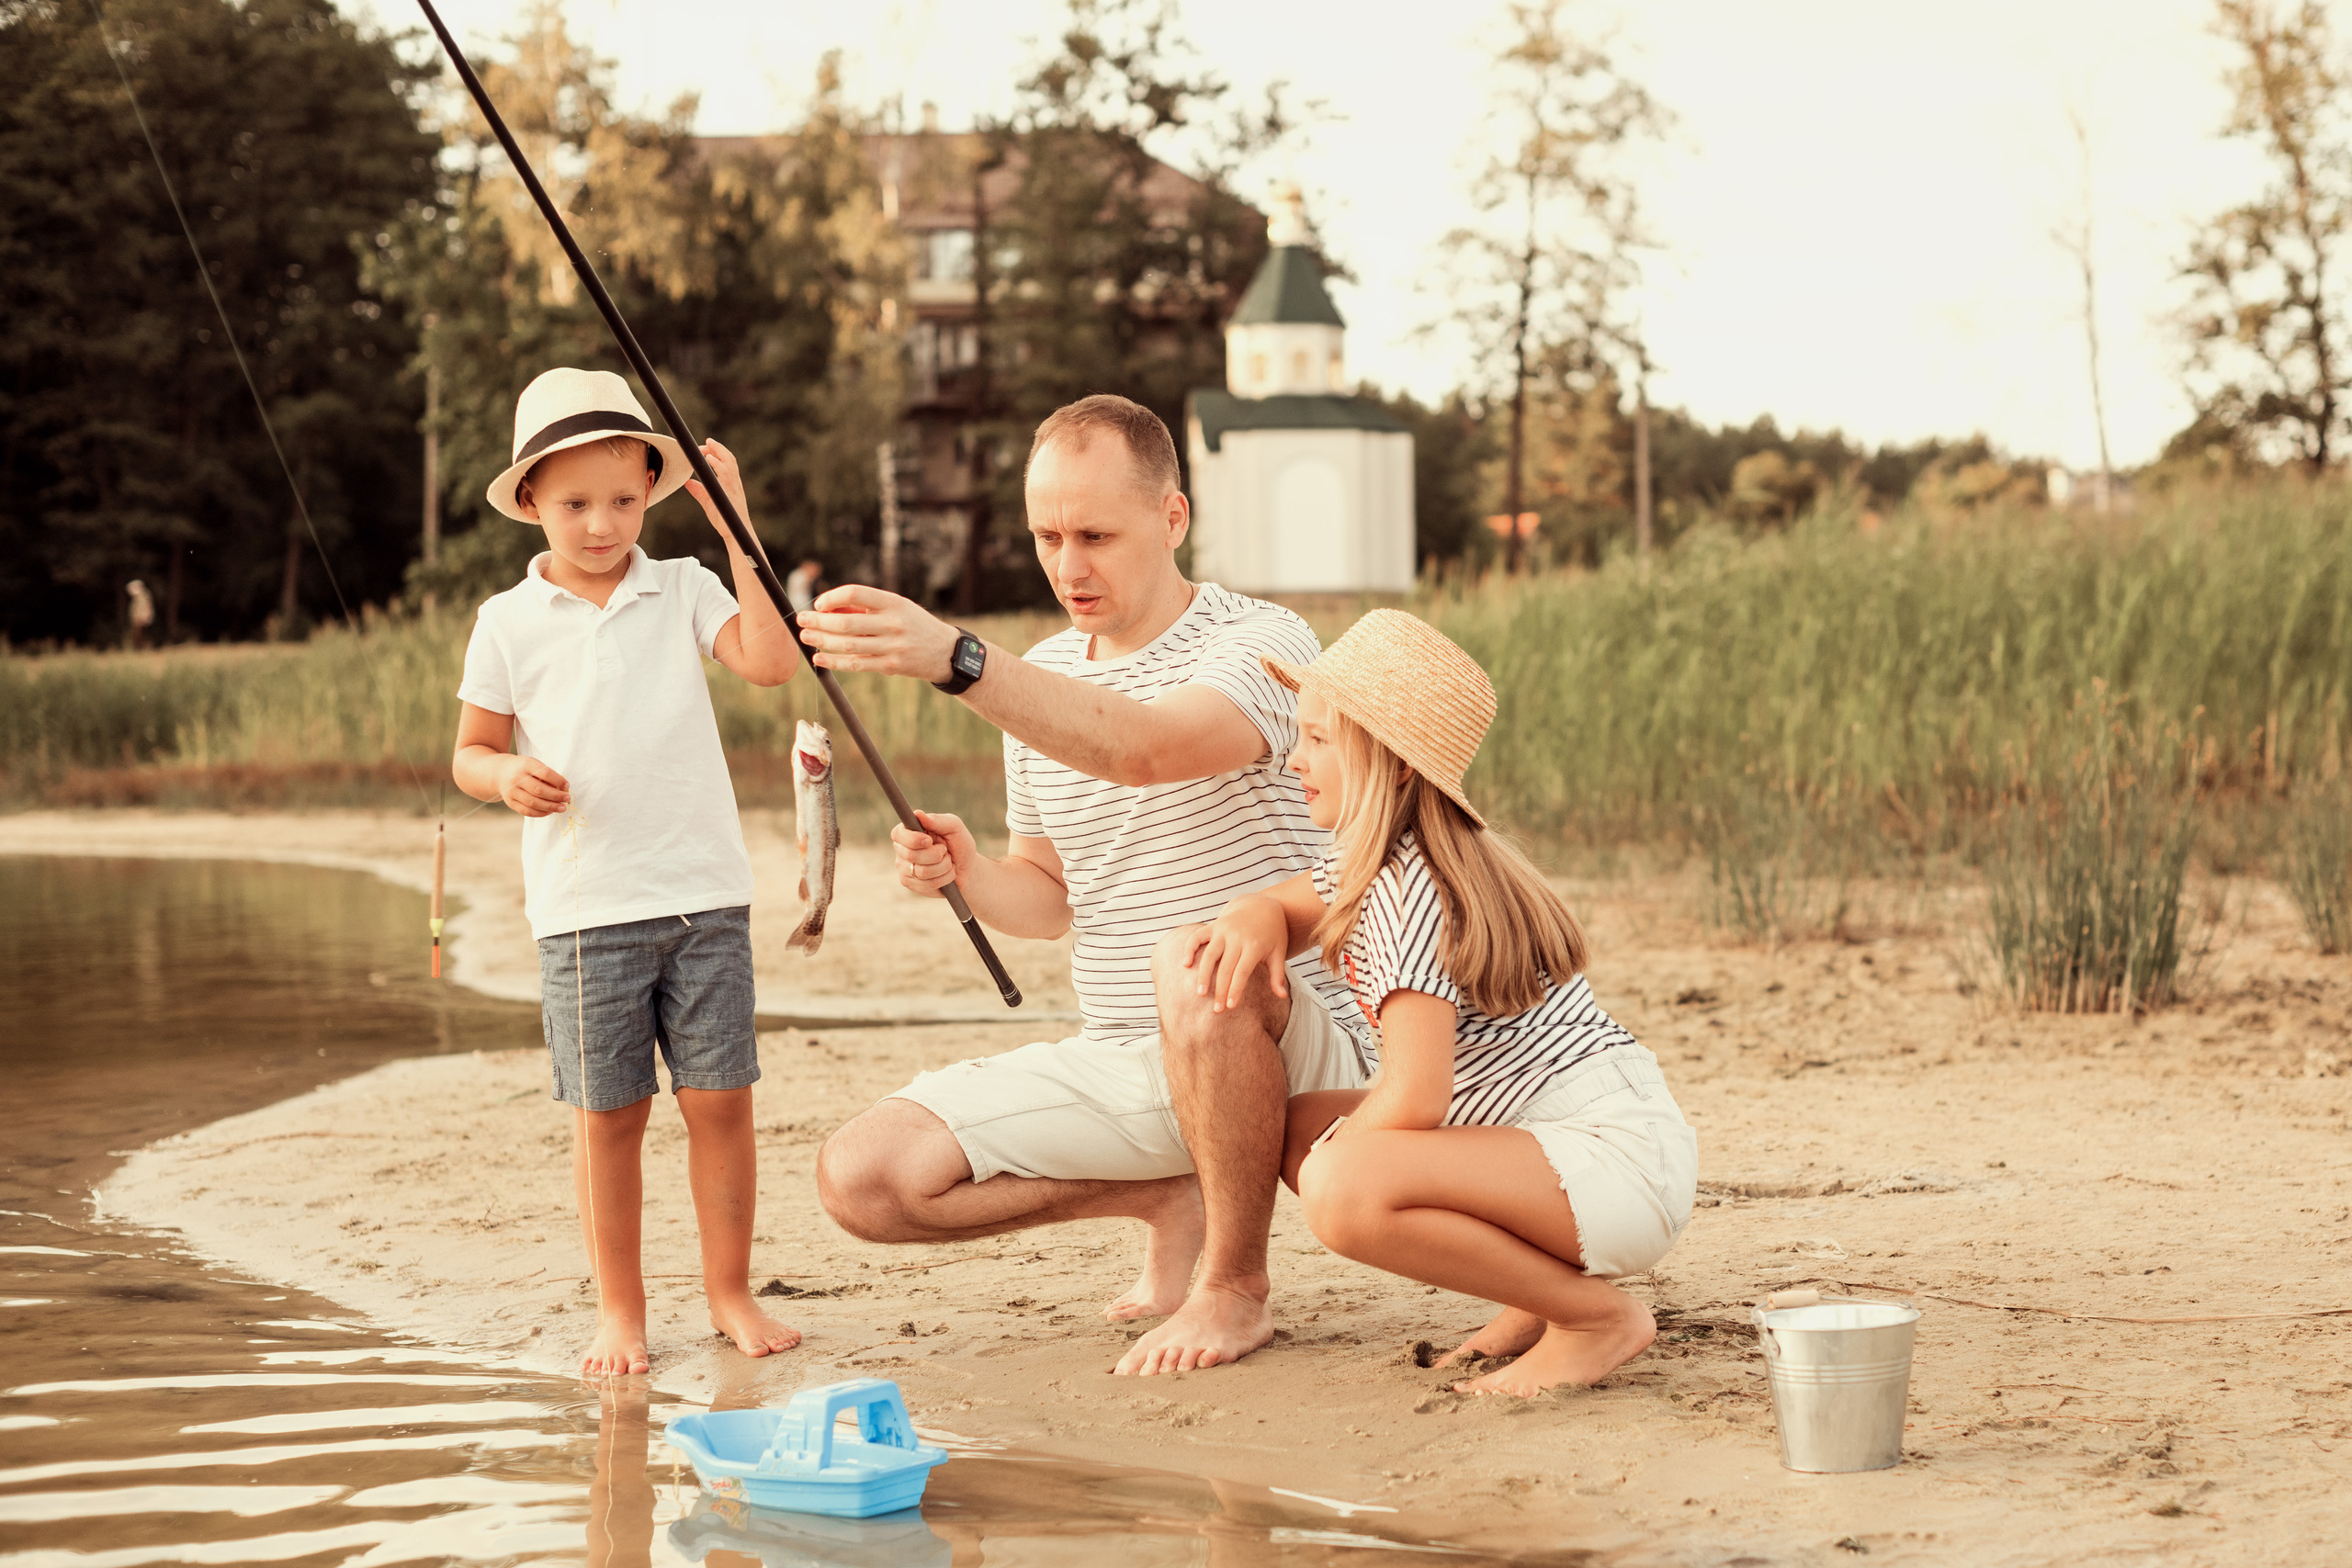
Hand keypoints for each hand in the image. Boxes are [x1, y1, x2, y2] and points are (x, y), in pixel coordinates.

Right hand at [496, 755, 569, 817]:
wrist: (500, 772)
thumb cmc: (524, 769)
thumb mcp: (534, 765)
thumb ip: (546, 775)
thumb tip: (562, 790)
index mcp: (526, 765)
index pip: (545, 773)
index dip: (558, 781)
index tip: (567, 786)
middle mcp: (517, 778)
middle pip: (539, 790)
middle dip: (556, 796)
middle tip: (567, 799)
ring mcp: (512, 791)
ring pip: (533, 803)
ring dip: (550, 807)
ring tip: (562, 808)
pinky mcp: (510, 802)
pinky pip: (527, 811)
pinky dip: (540, 813)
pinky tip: (550, 811)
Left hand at [684, 438, 752, 539]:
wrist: (736, 534)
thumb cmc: (725, 520)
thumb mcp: (709, 503)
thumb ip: (699, 491)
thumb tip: (687, 482)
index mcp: (731, 484)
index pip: (727, 462)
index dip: (719, 452)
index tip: (708, 445)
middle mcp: (734, 483)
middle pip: (729, 459)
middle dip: (719, 448)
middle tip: (707, 441)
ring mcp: (734, 487)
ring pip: (729, 463)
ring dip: (718, 452)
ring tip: (708, 445)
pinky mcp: (731, 493)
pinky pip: (726, 474)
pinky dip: (717, 464)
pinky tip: (708, 458)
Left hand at [796, 584, 960, 680]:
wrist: (945, 652)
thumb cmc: (914, 625)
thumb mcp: (896, 608)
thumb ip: (865, 608)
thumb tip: (828, 611)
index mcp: (893, 602)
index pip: (855, 593)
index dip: (832, 597)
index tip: (818, 604)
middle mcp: (893, 623)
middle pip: (847, 622)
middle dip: (819, 621)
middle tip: (802, 620)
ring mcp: (892, 646)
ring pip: (848, 645)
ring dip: (822, 640)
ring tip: (806, 637)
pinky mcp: (891, 666)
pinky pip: (856, 665)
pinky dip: (834, 662)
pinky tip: (819, 659)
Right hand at [892, 811, 973, 897]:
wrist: (967, 868)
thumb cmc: (958, 844)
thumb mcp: (954, 827)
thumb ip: (937, 821)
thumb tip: (918, 814)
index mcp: (908, 832)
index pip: (898, 834)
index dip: (913, 839)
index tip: (929, 841)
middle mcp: (902, 850)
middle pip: (911, 855)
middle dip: (936, 854)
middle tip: (945, 851)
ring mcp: (904, 869)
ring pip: (922, 871)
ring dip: (943, 866)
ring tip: (948, 862)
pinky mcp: (911, 884)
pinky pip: (927, 884)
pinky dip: (944, 879)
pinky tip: (947, 874)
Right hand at [1177, 895, 1290, 1012]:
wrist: (1261, 906)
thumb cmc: (1272, 934)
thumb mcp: (1279, 952)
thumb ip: (1278, 975)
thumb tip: (1282, 996)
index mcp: (1254, 945)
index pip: (1242, 972)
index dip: (1235, 990)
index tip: (1230, 1007)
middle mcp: (1237, 937)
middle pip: (1225, 968)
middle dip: (1219, 990)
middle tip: (1216, 1010)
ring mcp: (1223, 930)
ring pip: (1209, 954)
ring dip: (1203, 974)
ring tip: (1200, 993)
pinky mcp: (1213, 925)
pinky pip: (1197, 937)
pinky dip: (1189, 948)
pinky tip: (1186, 964)